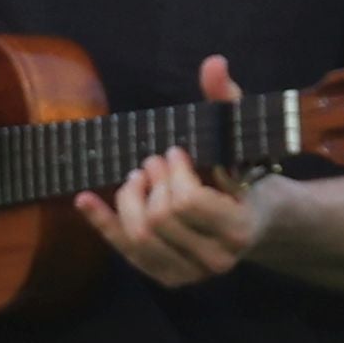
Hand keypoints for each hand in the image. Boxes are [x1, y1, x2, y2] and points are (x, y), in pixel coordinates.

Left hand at [81, 54, 259, 286]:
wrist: (259, 220)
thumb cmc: (246, 172)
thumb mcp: (240, 137)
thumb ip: (226, 102)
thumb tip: (213, 63)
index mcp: (239, 229)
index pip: (186, 202)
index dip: (173, 172)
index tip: (175, 152)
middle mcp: (217, 260)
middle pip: (160, 218)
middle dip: (152, 182)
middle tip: (152, 161)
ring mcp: (192, 274)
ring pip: (139, 237)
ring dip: (130, 199)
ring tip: (137, 177)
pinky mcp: (170, 278)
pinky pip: (126, 253)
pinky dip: (102, 223)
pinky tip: (83, 200)